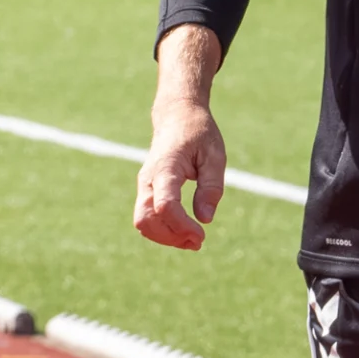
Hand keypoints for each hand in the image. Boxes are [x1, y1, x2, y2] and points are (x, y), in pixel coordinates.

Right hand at [133, 98, 225, 249]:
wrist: (177, 115)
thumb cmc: (199, 132)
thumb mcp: (215, 154)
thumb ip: (211, 186)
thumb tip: (205, 219)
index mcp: (166, 167)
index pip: (165, 205)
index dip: (181, 225)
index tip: (202, 234)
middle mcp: (148, 178)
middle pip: (146, 219)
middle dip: (170, 237)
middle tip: (198, 241)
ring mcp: (144, 185)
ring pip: (143, 222)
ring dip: (166, 237)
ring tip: (193, 240)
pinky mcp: (147, 190)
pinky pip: (147, 217)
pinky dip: (162, 230)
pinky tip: (184, 232)